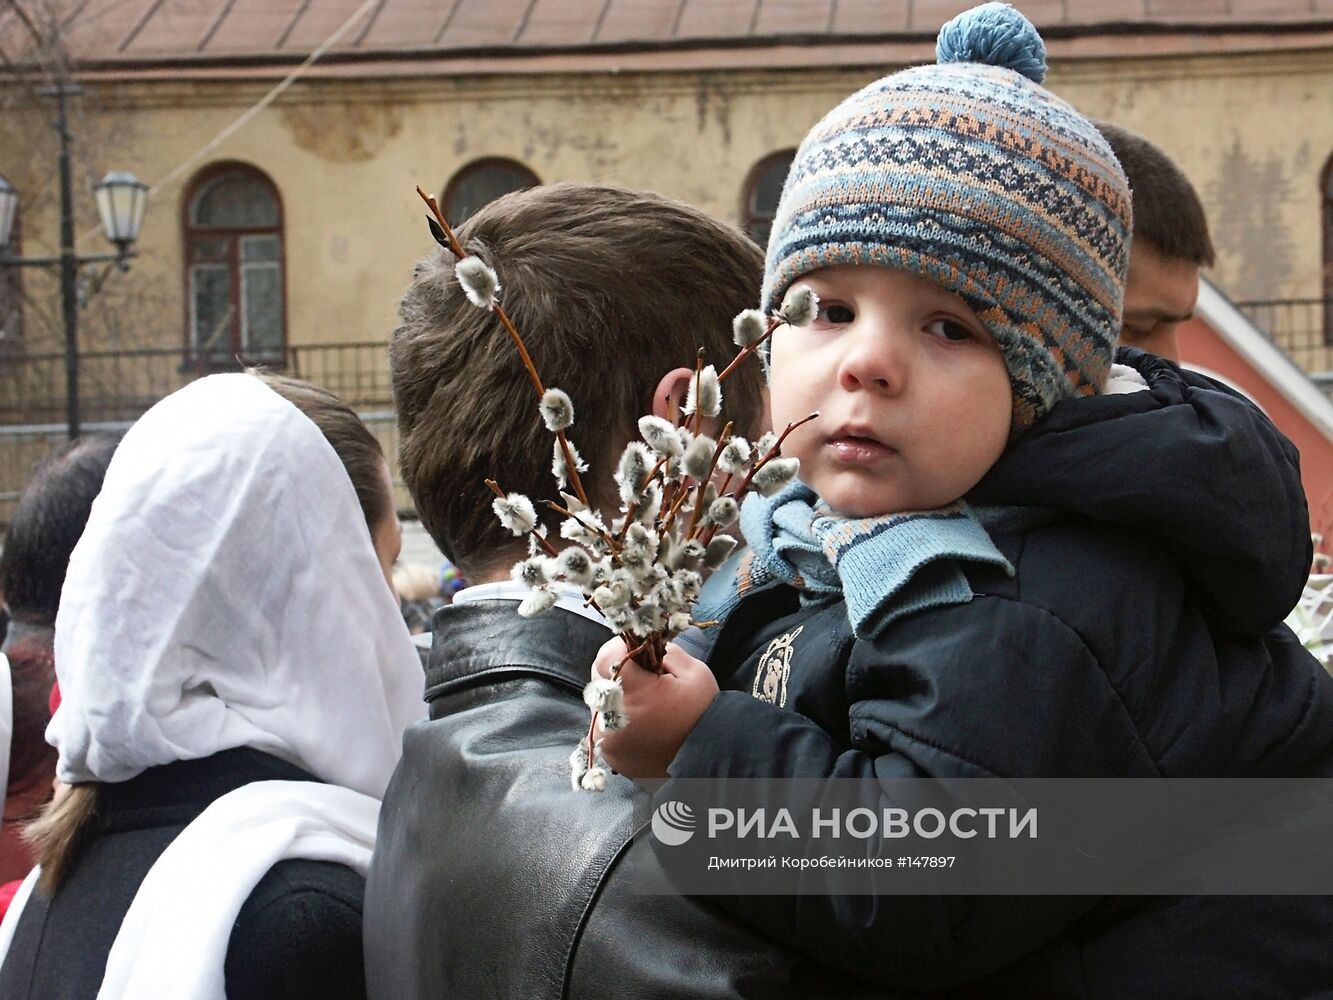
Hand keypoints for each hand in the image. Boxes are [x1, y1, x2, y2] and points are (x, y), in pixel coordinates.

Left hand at [591, 637, 718, 778]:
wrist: (708, 761)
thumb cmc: (702, 714)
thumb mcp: (693, 672)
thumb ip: (663, 651)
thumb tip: (642, 643)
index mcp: (633, 693)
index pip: (605, 656)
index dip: (620, 648)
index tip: (638, 653)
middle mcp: (612, 718)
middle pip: (599, 678)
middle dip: (618, 672)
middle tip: (646, 680)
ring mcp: (608, 740)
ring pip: (600, 702)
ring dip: (617, 696)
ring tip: (646, 705)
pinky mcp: (609, 754)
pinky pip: (604, 725)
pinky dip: (618, 719)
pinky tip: (641, 723)